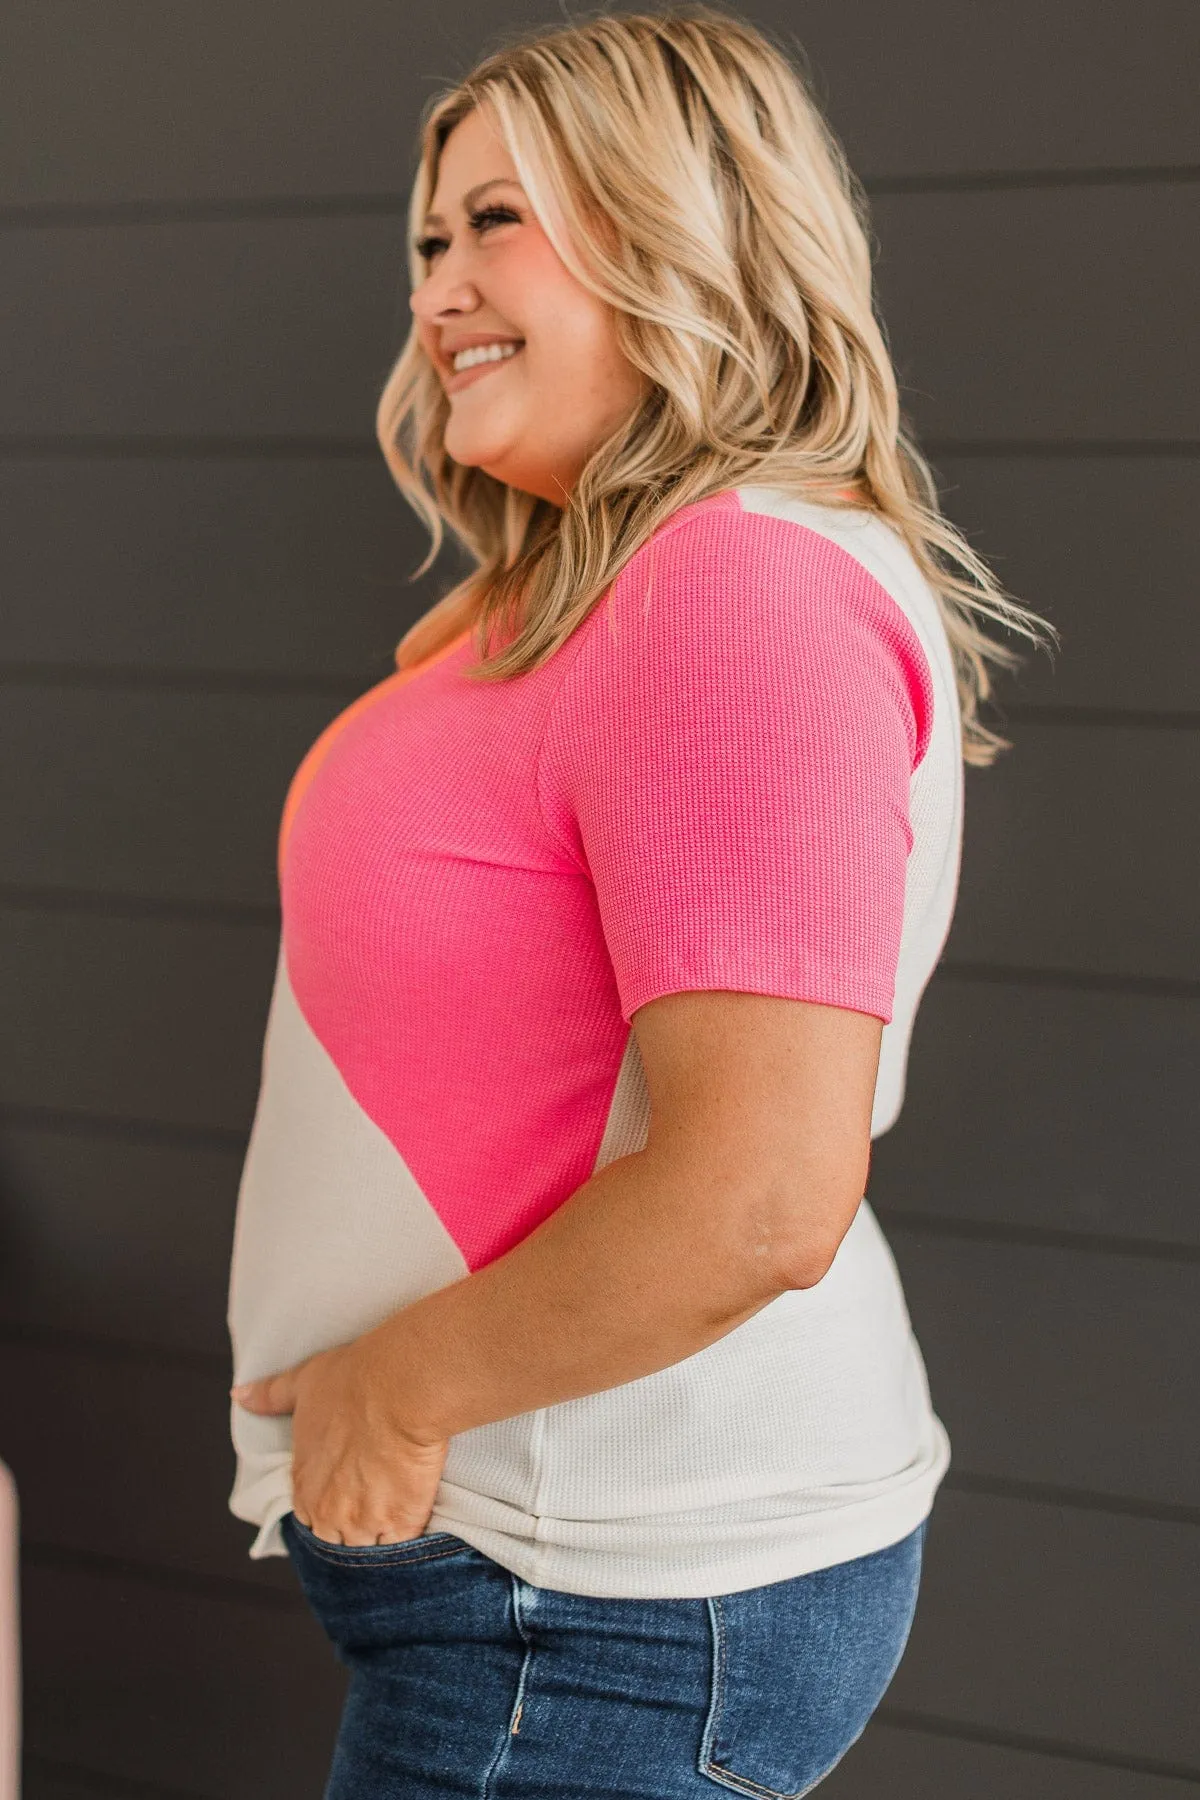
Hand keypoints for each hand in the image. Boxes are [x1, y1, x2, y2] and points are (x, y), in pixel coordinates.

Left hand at [232, 1337, 449, 1545]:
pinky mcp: (401, 1524)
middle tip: (373, 1504)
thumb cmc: (354, 1381)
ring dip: (378, 1538)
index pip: (307, 1516)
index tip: (345, 1491)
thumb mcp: (304, 1383)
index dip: (327, 1506)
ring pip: (366, 1550)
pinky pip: (401, 1548)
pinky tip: (415, 1521)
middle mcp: (327, 1511)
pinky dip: (406, 1541)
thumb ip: (271, 1396)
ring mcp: (363, 1523)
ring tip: (395, 1515)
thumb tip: (239, 1395)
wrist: (399, 1388)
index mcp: (304, 1484)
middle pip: (335, 1540)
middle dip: (350, 1529)